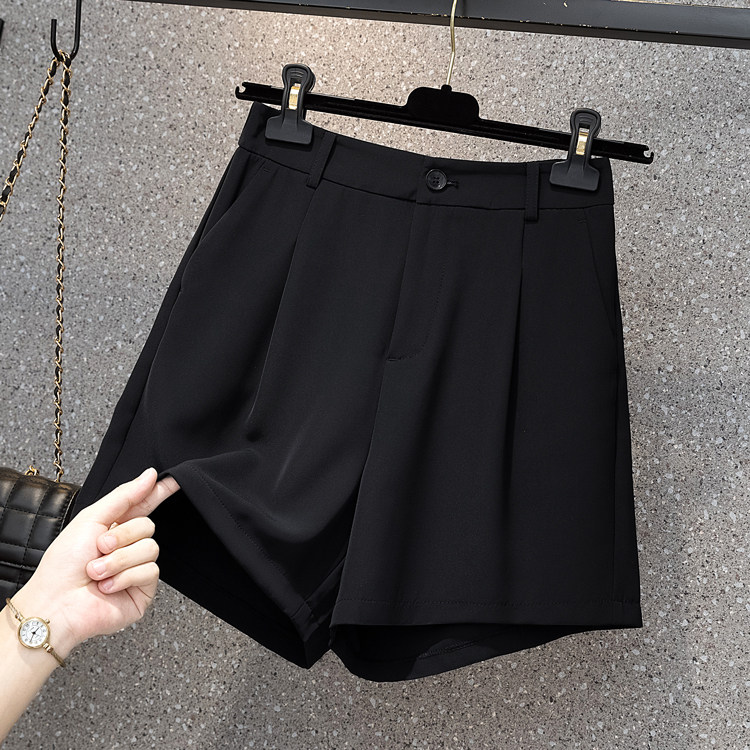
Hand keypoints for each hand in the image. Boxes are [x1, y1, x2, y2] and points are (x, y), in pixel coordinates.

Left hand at [12, 467, 180, 657]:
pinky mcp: (144, 590)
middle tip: (100, 547)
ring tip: (97, 572)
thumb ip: (124, 496)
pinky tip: (108, 586)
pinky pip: (150, 572)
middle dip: (122, 536)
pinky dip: (125, 577)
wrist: (57, 605)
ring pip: (151, 549)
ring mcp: (137, 569)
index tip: (173, 481)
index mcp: (114, 528)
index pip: (143, 505)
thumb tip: (150, 476)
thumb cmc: (63, 566)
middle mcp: (128, 548)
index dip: (158, 493)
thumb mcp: (91, 519)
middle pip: (148, 526)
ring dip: (119, 560)